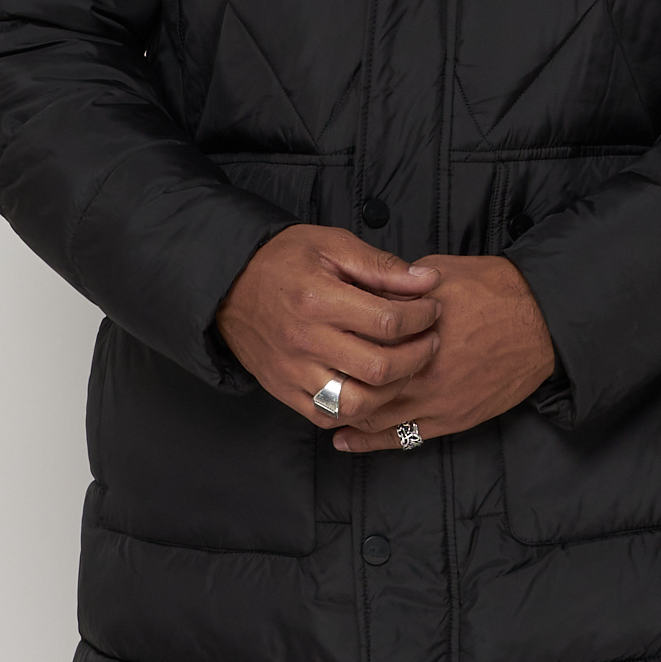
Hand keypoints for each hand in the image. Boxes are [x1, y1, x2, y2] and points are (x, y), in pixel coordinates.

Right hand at [216, 226, 441, 428]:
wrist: (228, 285)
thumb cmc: (283, 260)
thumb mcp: (331, 245)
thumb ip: (381, 266)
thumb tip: (426, 281)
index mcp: (318, 299)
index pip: (387, 321)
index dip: (422, 317)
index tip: (432, 308)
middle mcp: (305, 341)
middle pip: (378, 368)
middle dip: (418, 356)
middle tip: (430, 340)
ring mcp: (292, 371)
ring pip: (356, 402)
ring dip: (392, 389)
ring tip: (406, 366)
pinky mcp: (283, 390)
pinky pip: (327, 416)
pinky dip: (356, 410)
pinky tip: (372, 388)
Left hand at [329, 255, 556, 451]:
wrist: (542, 323)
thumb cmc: (496, 290)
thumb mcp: (441, 272)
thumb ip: (401, 285)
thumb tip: (369, 291)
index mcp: (415, 331)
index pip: (361, 343)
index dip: (337, 342)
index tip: (319, 337)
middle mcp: (421, 370)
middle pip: (362, 382)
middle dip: (336, 380)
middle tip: (312, 376)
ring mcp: (436, 400)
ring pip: (376, 415)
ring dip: (346, 411)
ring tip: (322, 405)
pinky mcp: (452, 420)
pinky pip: (401, 438)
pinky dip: (369, 441)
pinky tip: (344, 439)